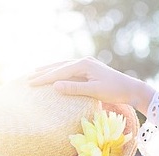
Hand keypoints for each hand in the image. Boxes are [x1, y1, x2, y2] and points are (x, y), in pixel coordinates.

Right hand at [27, 57, 154, 114]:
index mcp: (84, 65)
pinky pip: (70, 70)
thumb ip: (74, 88)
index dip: (44, 78)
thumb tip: (55, 85)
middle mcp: (84, 61)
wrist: (131, 89)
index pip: (59, 71)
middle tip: (28, 79)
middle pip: (59, 66)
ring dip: (50, 70)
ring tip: (37, 73)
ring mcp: (87, 65)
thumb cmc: (114, 91)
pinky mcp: (90, 70)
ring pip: (64, 66)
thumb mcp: (94, 91)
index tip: (31, 84)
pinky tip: (55, 75)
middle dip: (44, 73)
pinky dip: (60, 72)